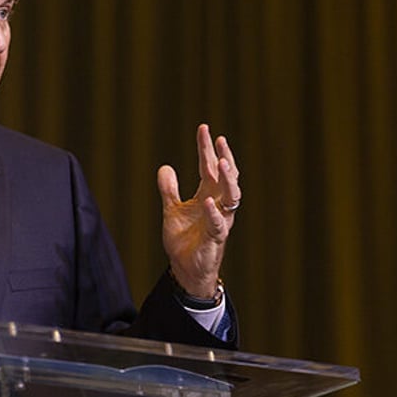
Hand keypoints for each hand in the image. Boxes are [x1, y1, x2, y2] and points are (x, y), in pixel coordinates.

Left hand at [157, 124, 240, 297]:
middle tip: (218, 139)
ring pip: (231, 197)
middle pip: (224, 176)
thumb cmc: (183, 239)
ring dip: (227, 179)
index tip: (204, 128)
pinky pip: (218, 224)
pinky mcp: (215, 238)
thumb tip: (165, 167)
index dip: (206, 148)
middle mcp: (218, 205)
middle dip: (222, 156)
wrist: (185, 268)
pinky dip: (214, 212)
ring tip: (220, 162)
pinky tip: (209, 201)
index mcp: (208, 195)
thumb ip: (169, 190)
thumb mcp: (171, 210)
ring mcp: (219, 220)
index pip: (209, 167)